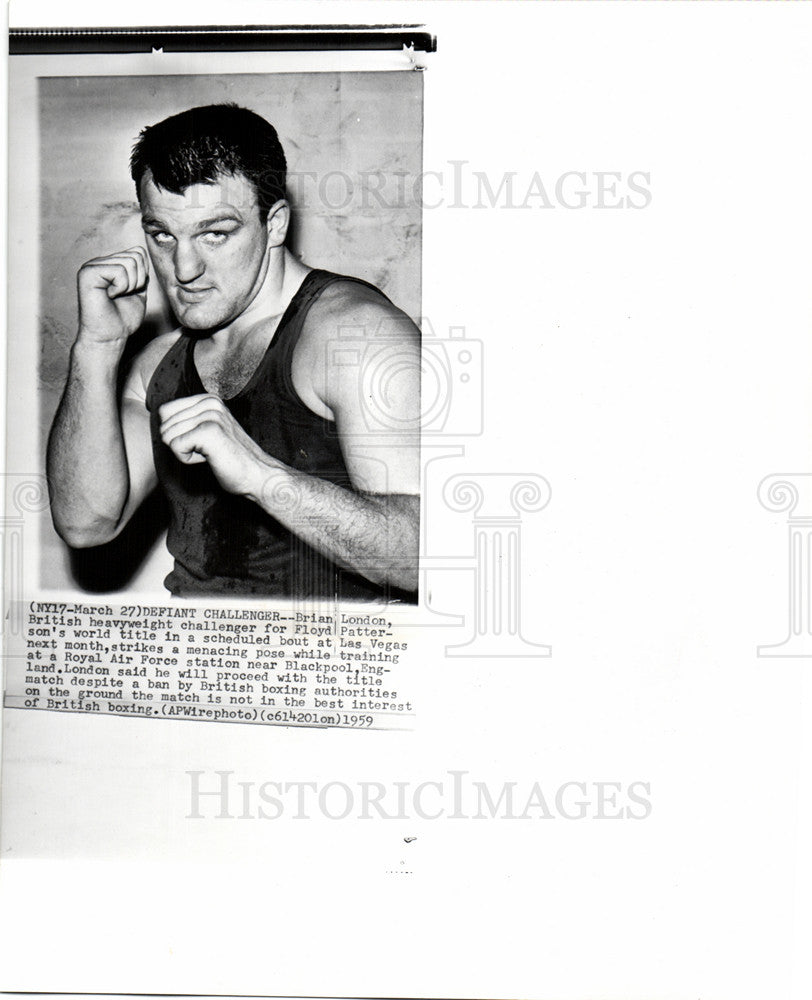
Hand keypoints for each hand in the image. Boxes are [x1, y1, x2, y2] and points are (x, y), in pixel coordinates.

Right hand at [77, 246, 148, 344]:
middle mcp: (100, 262)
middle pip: (136, 256)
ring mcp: (92, 265)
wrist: (111, 336)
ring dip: (129, 285)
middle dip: (137, 281)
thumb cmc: (122, 318)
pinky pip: (119, 271)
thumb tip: (142, 255)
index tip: (131, 291)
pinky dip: (121, 287)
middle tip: (123, 295)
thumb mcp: (138, 291)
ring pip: (130, 262)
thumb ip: (140, 272)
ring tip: (116, 296)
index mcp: (110, 264)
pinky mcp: (87, 273)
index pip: (138, 252)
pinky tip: (109, 296)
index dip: (142, 275)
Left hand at [158, 394, 274, 495]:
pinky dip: (188, 460)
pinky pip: (175, 447)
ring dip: (185, 452)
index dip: (177, 434)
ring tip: (210, 454)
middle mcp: (210, 402)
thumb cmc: (232, 459)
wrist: (258, 475)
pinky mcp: (208, 431)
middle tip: (208, 451)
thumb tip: (160, 419)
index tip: (203, 442)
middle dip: (181, 444)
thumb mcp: (210, 430)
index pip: (165, 412)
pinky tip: (209, 459)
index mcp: (209, 399)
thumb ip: (189, 420)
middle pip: (165, 425)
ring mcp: (210, 415)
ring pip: (168, 437)